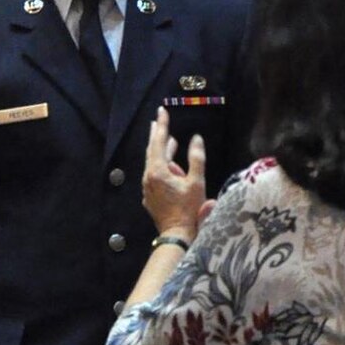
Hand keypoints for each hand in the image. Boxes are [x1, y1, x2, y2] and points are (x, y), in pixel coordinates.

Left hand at [142, 106, 207, 238]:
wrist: (176, 234)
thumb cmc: (188, 209)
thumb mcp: (196, 182)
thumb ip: (196, 158)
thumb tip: (196, 138)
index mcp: (158, 171)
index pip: (158, 142)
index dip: (162, 125)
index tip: (162, 110)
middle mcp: (148, 177)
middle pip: (152, 150)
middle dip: (157, 135)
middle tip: (158, 120)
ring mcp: (148, 188)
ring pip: (153, 163)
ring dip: (161, 151)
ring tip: (170, 142)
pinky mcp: (150, 196)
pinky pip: (154, 175)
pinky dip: (161, 166)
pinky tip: (169, 167)